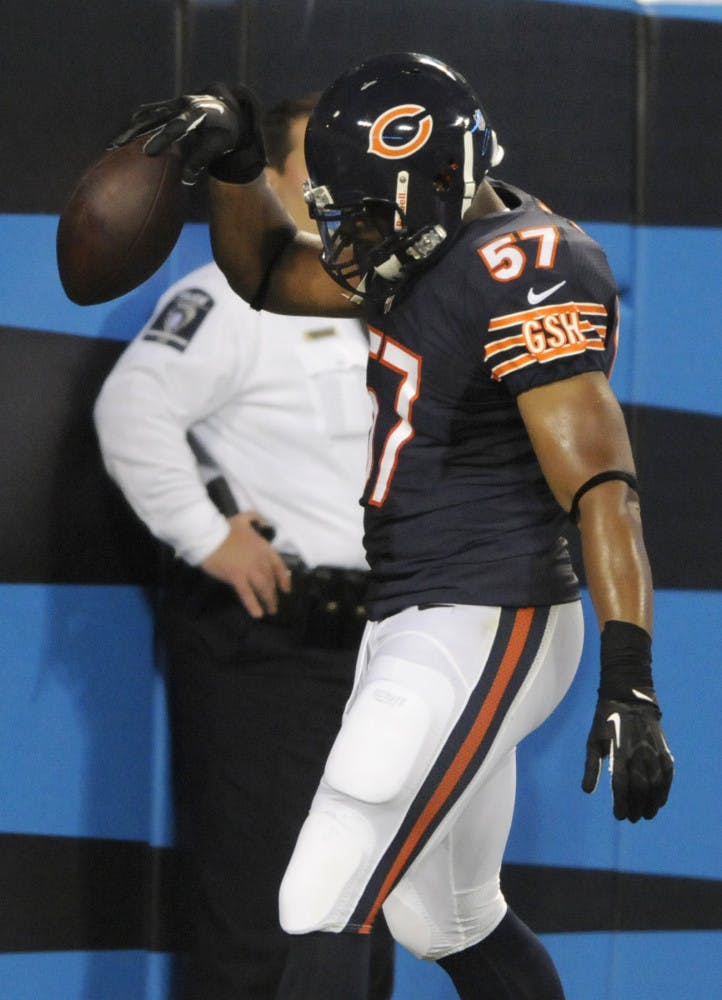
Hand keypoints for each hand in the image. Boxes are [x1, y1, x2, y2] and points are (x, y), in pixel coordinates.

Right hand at [109, 82, 265, 185]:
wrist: (226, 108)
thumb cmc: (224, 132)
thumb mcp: (220, 145)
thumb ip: (203, 159)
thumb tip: (186, 180)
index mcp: (199, 112)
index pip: (177, 126)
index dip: (162, 138)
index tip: (148, 153)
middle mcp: (182, 104)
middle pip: (153, 117)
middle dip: (134, 132)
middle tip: (117, 147)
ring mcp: (172, 103)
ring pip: (146, 114)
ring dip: (129, 129)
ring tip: (112, 146)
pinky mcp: (166, 106)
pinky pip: (146, 114)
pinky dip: (133, 125)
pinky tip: (121, 140)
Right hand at [200, 511, 290, 617]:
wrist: (208, 535)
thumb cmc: (224, 528)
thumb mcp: (243, 518)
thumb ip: (255, 518)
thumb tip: (264, 521)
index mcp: (263, 547)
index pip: (279, 565)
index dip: (284, 578)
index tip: (286, 589)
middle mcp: (260, 560)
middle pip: (271, 579)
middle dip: (275, 593)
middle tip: (275, 604)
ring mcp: (249, 569)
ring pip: (264, 588)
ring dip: (268, 600)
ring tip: (270, 610)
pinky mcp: (236, 577)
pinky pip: (247, 594)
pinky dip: (253, 605)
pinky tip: (257, 614)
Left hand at [581, 693, 673, 821]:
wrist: (629, 698)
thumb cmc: (606, 721)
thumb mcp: (593, 741)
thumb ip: (591, 767)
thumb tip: (586, 791)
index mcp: (618, 752)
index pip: (621, 785)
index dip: (621, 803)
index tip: (619, 816)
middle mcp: (638, 754)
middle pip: (640, 789)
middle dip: (636, 807)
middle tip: (631, 818)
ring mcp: (653, 752)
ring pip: (656, 785)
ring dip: (651, 803)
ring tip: (645, 814)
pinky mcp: (664, 750)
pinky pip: (667, 775)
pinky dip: (664, 790)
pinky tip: (660, 801)